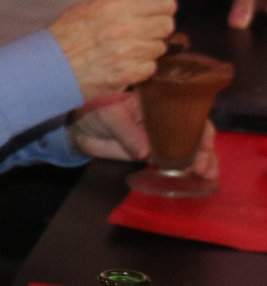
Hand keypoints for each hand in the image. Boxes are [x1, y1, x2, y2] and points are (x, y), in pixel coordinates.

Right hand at [49, 0, 175, 98]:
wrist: (49, 67)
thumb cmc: (65, 36)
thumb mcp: (88, 6)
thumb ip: (122, 0)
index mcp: (116, 6)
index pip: (164, 1)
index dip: (163, 6)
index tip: (156, 11)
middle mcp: (126, 28)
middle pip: (167, 25)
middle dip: (156, 28)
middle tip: (140, 31)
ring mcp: (129, 53)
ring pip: (159, 47)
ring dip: (147, 48)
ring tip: (125, 49)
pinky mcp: (129, 74)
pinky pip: (150, 67)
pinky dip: (139, 66)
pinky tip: (122, 63)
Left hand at [68, 93, 218, 178]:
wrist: (79, 130)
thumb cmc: (94, 113)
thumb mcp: (110, 116)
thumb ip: (127, 132)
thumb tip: (146, 152)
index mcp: (158, 105)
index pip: (187, 115)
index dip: (200, 131)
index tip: (204, 148)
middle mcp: (165, 121)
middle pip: (194, 134)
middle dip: (204, 151)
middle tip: (204, 169)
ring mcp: (160, 138)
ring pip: (188, 149)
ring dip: (202, 162)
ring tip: (206, 176)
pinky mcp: (153, 154)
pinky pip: (174, 162)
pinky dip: (187, 171)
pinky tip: (198, 180)